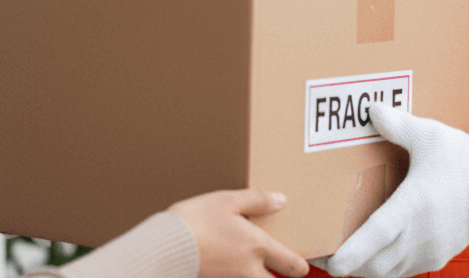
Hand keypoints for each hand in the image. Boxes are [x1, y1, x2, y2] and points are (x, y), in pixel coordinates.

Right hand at [168, 189, 308, 277]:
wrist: (167, 246)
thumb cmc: (196, 221)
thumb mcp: (228, 200)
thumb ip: (257, 200)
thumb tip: (280, 199)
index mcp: (257, 246)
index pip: (290, 264)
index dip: (300, 267)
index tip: (301, 266)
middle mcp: (248, 269)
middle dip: (278, 277)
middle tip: (280, 268)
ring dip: (257, 275)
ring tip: (251, 262)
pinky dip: (236, 274)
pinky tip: (228, 260)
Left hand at [324, 104, 468, 277]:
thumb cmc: (461, 157)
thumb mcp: (428, 135)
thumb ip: (397, 125)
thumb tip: (371, 109)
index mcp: (416, 203)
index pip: (379, 234)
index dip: (355, 251)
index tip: (333, 263)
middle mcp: (422, 233)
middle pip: (377, 263)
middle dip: (349, 265)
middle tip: (322, 255)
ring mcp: (431, 249)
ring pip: (389, 272)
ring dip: (366, 269)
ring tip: (343, 257)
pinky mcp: (438, 256)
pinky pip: (404, 270)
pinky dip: (384, 269)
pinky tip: (371, 256)